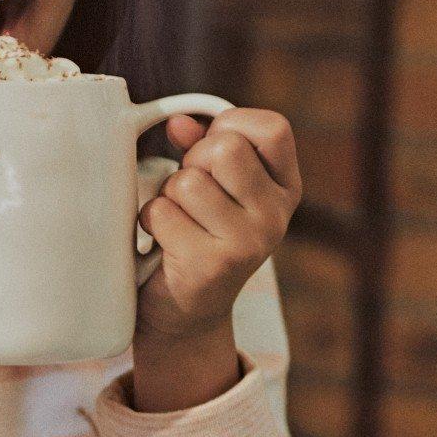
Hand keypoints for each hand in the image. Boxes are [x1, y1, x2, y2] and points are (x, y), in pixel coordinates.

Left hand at [136, 108, 302, 346]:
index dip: (231, 126)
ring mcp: (248, 243)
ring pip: (187, 182)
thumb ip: (200, 147)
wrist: (187, 314)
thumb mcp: (213, 186)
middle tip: (190, 190)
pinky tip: (164, 241)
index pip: (273, 128)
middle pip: (226, 149)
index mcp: (285, 189)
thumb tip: (177, 122)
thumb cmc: (197, 236)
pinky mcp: (211, 264)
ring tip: (178, 219)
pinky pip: (162, 213)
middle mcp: (275, 216)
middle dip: (193, 161)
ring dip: (168, 195)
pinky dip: (151, 221)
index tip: (212, 147)